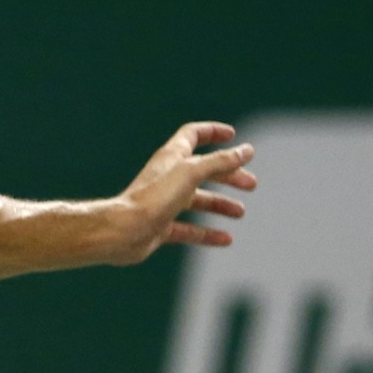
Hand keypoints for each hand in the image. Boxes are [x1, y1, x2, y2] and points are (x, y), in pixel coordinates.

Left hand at [109, 121, 257, 262]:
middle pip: (202, 170)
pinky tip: (226, 239)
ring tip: (240, 213)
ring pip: (197, 201)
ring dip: (220, 204)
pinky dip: (208, 234)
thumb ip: (220, 161)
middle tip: (251, 184)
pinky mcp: (160, 227)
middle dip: (228, 175)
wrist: (121, 232)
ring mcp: (163, 203)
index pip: (193, 135)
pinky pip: (189, 230)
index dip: (213, 132)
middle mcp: (167, 178)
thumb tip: (246, 150)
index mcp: (172, 158)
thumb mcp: (192, 173)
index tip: (233, 137)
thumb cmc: (152, 198)